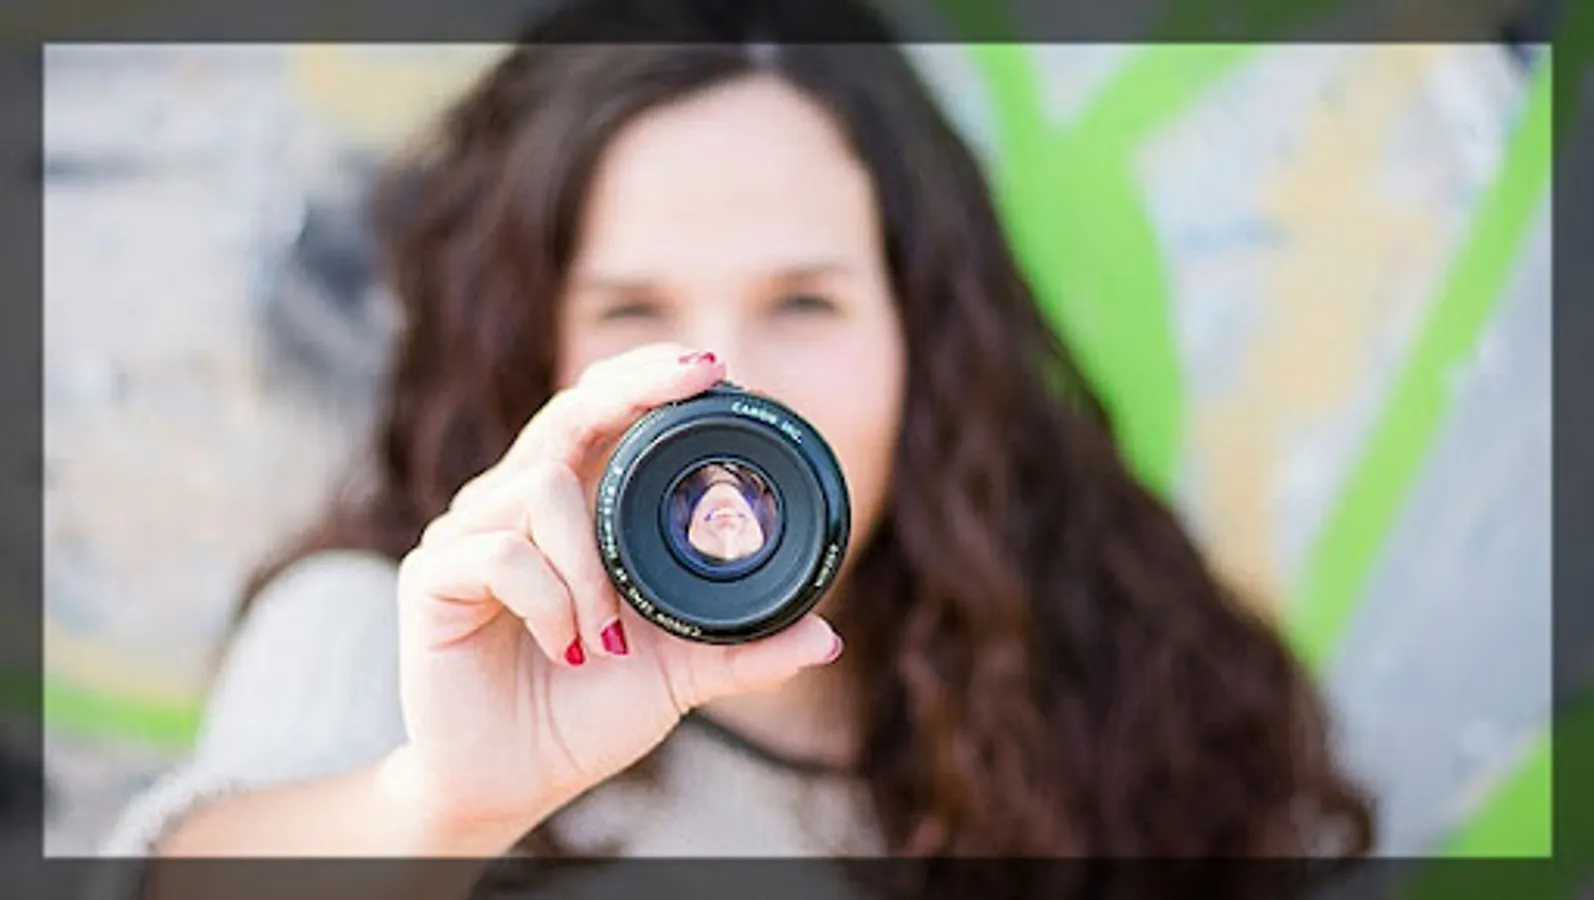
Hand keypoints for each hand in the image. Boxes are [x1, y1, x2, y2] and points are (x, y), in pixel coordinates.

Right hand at [384, 343, 842, 840]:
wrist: (507, 786)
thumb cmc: (581, 715)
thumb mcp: (676, 675)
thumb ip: (743, 651)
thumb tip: (826, 636)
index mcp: (569, 511)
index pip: (599, 413)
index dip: (646, 379)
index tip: (717, 368)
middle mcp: (514, 506)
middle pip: (568, 411)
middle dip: (634, 386)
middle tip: (701, 375)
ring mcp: (467, 535)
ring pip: (544, 489)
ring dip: (592, 568)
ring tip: (606, 636)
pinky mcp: (433, 577)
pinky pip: (503, 555)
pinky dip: (550, 601)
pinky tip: (565, 646)